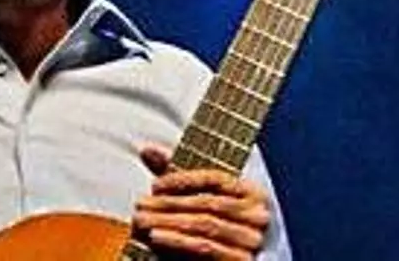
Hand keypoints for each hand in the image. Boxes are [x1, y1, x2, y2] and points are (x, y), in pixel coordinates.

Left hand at [132, 144, 271, 259]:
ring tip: (141, 221)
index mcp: (252, 193)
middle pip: (207, 203)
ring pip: (205, 224)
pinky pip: (207, 247)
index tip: (155, 185)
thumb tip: (148, 150)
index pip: (215, 179)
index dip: (183, 179)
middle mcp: (258, 215)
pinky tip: (156, 237)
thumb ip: (176, 176)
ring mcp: (253, 240)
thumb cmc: (212, 230)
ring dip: (168, 222)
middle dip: (168, 203)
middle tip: (140, 205)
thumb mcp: (197, 199)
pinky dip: (178, 241)